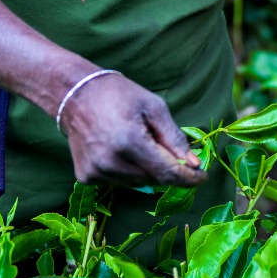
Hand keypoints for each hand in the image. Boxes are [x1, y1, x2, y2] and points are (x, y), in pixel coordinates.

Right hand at [60, 72, 207, 187]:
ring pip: (138, 183)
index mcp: (130, 142)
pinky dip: (127, 170)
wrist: (74, 94)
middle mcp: (111, 162)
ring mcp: (96, 172)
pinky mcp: (86, 177)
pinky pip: (118, 181)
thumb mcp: (153, 107)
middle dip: (166, 167)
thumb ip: (174, 138)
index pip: (167, 173)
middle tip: (164, 146)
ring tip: (137, 141)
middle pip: (154, 179)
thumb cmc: (118, 94)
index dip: (189, 178)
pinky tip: (119, 149)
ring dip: (146, 169)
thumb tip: (193, 164)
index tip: (203, 177)